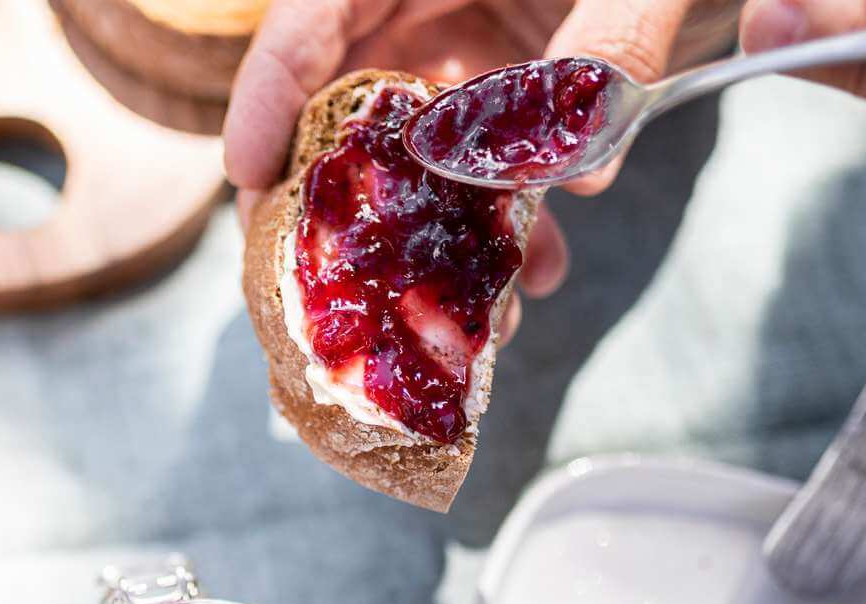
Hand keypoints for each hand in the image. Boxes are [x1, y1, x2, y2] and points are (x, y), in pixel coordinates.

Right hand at [223, 0, 738, 298]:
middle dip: (338, 201)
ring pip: (413, 156)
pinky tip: (540, 272)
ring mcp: (464, 50)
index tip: (247, 172)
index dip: (271, 90)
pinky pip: (480, 171)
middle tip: (320, 280)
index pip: (314, 13)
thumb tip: (578, 161)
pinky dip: (506, 227)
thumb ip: (617, 36)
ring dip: (436, 239)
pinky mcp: (506, 94)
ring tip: (468, 310)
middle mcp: (425, 3)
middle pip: (340, 101)